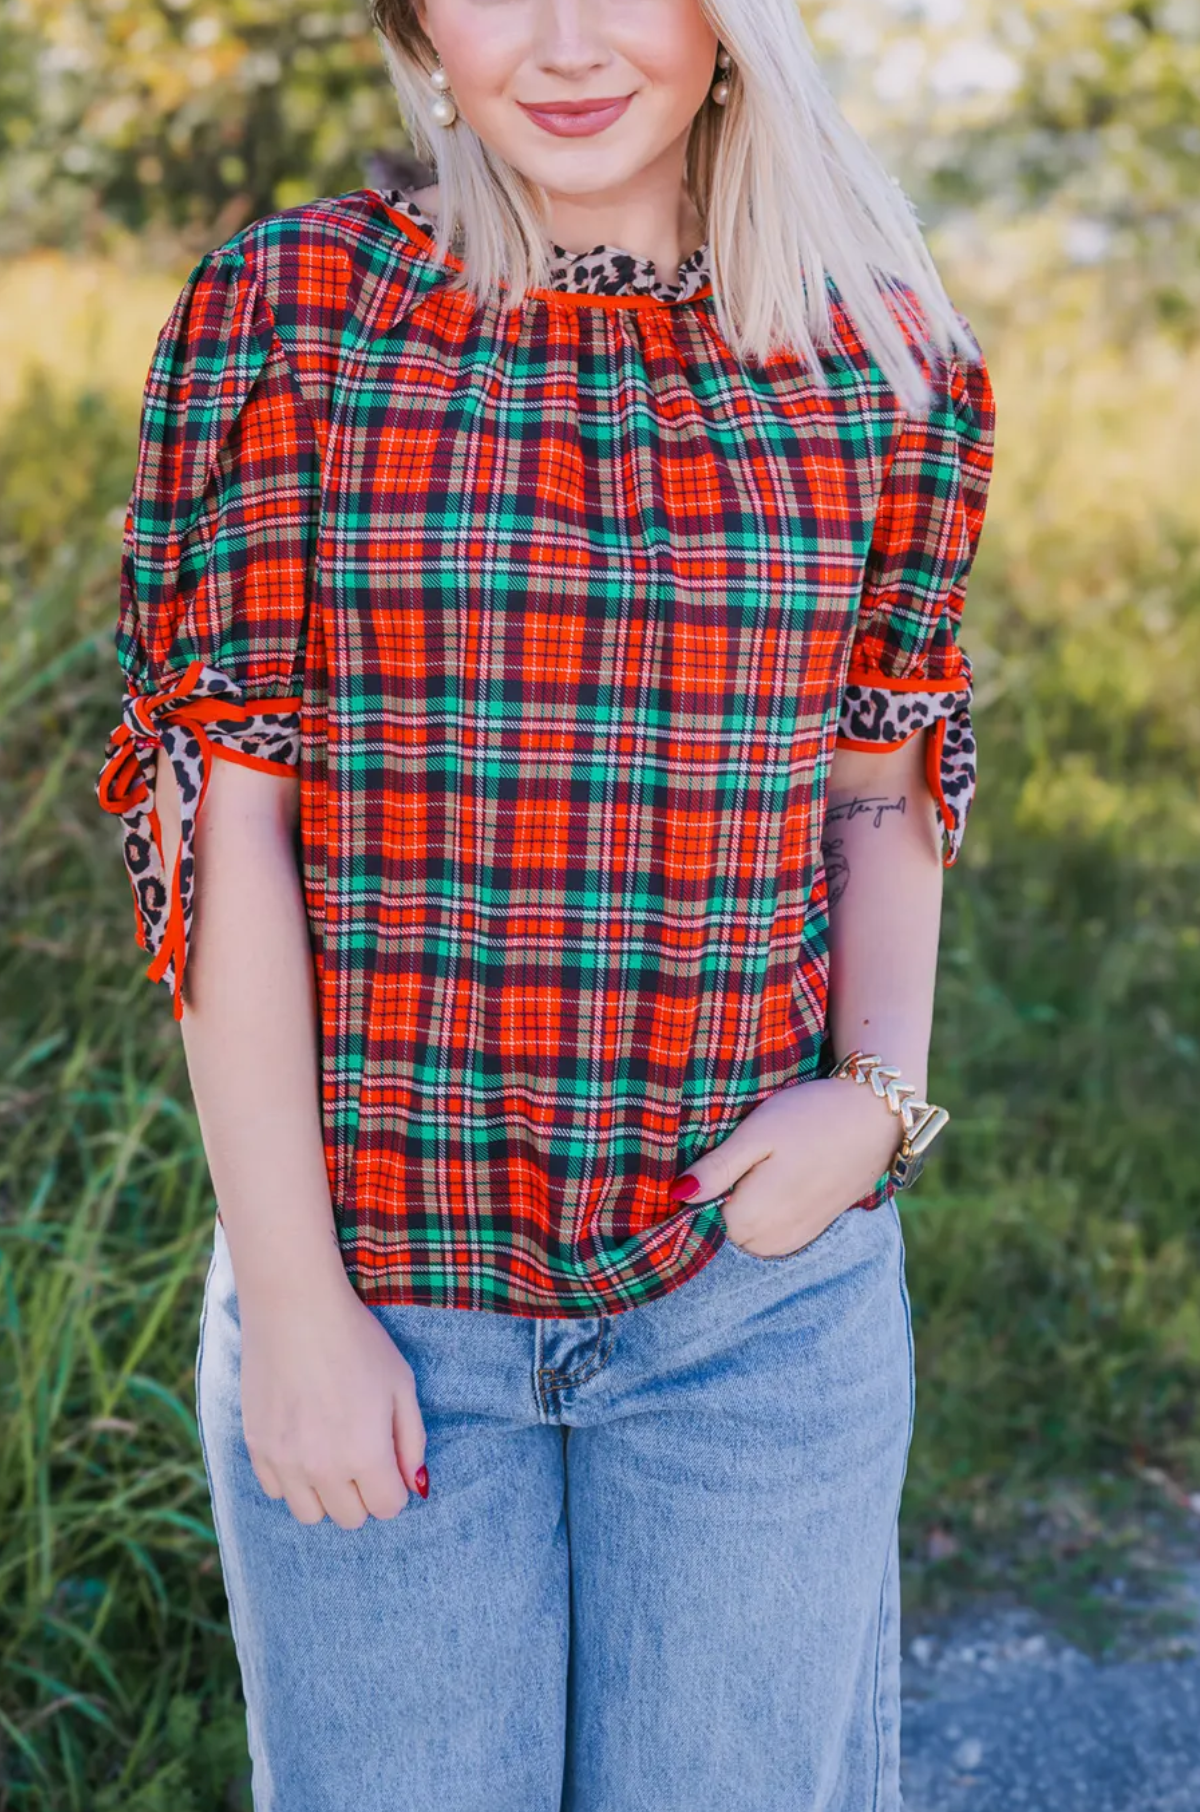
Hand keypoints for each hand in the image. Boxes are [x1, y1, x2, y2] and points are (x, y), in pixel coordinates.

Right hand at [239, 1272, 427, 1528]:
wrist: (295, 1307)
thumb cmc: (357, 1341)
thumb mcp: (401, 1384)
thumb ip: (412, 1441)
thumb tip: (415, 1485)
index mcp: (365, 1454)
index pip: (388, 1508)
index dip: (395, 1486)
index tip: (389, 1459)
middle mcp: (323, 1469)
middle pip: (351, 1518)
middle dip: (364, 1493)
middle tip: (361, 1453)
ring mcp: (284, 1461)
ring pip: (310, 1514)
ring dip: (326, 1494)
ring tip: (330, 1453)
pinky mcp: (256, 1448)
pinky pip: (276, 1490)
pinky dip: (292, 1478)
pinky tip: (301, 1443)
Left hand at [673, 1078, 901, 1257]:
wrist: (875, 1119)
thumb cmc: (811, 1117)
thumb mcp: (757, 1133)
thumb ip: (717, 1169)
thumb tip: (677, 1194)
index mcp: (751, 1216)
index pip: (700, 1223)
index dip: (697, 1194)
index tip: (706, 1165)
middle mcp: (772, 1239)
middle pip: (723, 1233)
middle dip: (719, 1205)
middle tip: (734, 1161)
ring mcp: (794, 1239)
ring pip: (746, 1238)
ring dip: (742, 1213)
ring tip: (756, 1170)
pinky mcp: (811, 1232)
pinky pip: (771, 1238)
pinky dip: (764, 1218)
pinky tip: (772, 1185)